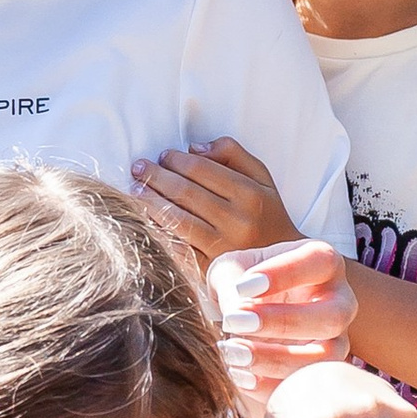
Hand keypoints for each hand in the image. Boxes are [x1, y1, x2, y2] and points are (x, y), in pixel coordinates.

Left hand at [133, 137, 295, 262]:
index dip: (177, 160)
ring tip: (135, 190)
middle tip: (138, 168)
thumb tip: (195, 147)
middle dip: (157, 177)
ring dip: (150, 202)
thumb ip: (233, 154)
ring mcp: (223, 248)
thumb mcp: (262, 179)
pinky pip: (177, 248)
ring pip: (177, 220)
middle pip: (186, 193)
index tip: (162, 155)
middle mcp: (237, 221)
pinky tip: (144, 219)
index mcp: (250, 195)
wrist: (281, 265)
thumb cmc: (266, 215)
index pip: (203, 170)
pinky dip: (158, 231)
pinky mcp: (210, 270)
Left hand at [209, 239, 355, 414]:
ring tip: (231, 353)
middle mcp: (340, 301)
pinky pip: (309, 388)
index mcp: (323, 263)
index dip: (285, 274)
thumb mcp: (229, 273)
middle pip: (333, 316)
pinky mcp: (324, 375)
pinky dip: (271, 386)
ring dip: (275, 359)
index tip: (244, 287)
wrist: (245, 318)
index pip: (319, 260)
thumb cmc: (241, 284)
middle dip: (283, 322)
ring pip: (327, 358)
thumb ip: (231, 285)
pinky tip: (238, 375)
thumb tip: (237, 315)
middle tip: (236, 322)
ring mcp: (338, 341)